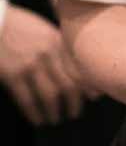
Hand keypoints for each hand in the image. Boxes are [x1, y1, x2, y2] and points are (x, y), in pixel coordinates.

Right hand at [0, 5, 89, 124]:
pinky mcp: (11, 74)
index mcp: (58, 43)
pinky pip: (27, 100)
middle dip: (74, 104)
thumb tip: (82, 69)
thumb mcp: (45, 30)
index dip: (89, 87)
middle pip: (69, 86)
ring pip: (50, 96)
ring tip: (56, 119)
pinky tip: (38, 120)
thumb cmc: (19, 25)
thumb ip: (62, 48)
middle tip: (74, 113)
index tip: (93, 98)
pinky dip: (34, 113)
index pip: (80, 70)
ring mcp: (29, 65)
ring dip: (55, 112)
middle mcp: (48, 54)